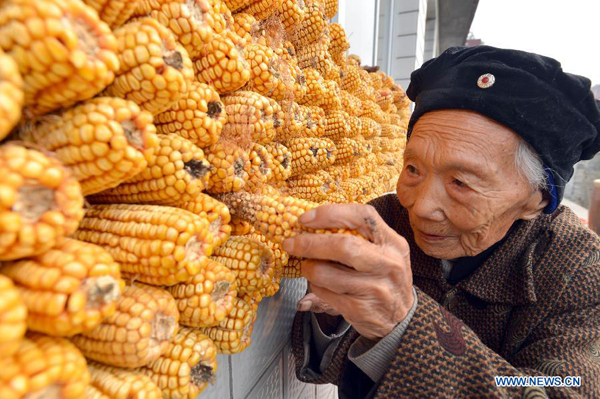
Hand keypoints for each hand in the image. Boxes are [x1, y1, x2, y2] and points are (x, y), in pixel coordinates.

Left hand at [283, 203, 414, 339]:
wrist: (401, 318)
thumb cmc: (383, 276)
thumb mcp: (382, 250)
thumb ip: (357, 234)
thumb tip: (310, 222)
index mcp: (392, 242)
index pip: (362, 216)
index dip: (329, 214)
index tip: (305, 218)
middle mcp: (387, 263)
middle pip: (343, 246)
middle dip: (310, 243)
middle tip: (291, 243)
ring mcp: (375, 288)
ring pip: (327, 273)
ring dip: (309, 268)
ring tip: (307, 266)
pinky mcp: (361, 309)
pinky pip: (325, 293)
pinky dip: (315, 286)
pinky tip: (319, 284)